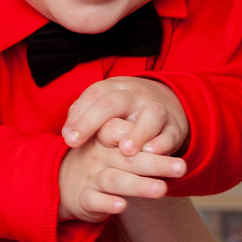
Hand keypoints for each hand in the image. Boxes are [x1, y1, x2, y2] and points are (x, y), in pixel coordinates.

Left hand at [60, 76, 187, 159]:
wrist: (165, 104)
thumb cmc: (124, 112)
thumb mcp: (104, 108)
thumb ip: (84, 117)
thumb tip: (67, 135)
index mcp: (114, 88)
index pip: (93, 96)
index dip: (78, 117)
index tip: (67, 139)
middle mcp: (135, 95)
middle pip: (114, 102)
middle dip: (93, 121)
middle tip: (76, 142)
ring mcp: (157, 109)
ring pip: (150, 116)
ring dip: (138, 132)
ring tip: (126, 150)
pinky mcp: (174, 127)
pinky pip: (170, 134)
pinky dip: (161, 144)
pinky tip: (151, 153)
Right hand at [60, 136, 184, 221]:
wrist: (63, 182)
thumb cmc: (101, 161)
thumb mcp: (114, 147)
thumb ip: (137, 144)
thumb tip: (172, 144)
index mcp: (106, 137)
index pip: (123, 130)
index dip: (143, 134)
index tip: (168, 143)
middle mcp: (100, 155)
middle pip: (129, 158)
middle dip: (156, 163)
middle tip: (181, 167)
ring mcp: (92, 177)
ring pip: (115, 180)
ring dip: (138, 185)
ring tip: (161, 189)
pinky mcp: (84, 198)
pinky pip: (94, 200)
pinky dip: (107, 203)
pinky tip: (122, 206)